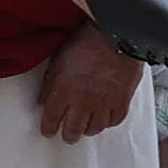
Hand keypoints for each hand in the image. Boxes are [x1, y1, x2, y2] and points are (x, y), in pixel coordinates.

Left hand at [33, 21, 141, 142]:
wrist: (116, 33)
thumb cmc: (86, 42)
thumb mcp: (58, 60)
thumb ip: (50, 85)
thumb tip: (44, 102)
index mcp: (64, 90)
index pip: (51, 121)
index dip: (48, 129)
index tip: (49, 130)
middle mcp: (83, 101)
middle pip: (73, 132)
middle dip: (68, 134)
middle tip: (67, 133)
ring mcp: (104, 103)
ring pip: (94, 129)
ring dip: (88, 128)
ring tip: (85, 123)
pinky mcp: (122, 101)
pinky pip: (113, 121)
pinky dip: (107, 121)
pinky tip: (103, 116)